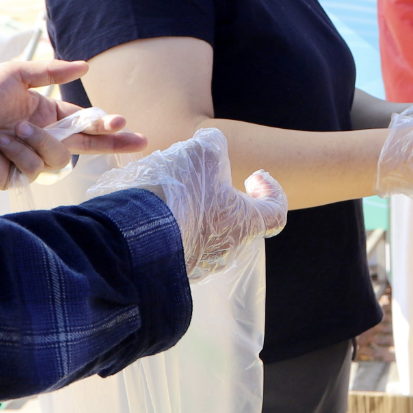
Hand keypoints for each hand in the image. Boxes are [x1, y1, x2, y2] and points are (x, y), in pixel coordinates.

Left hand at [0, 59, 146, 190]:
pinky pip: (35, 167)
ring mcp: (33, 158)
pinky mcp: (20, 176)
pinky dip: (18, 152)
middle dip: (113, 142)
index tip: (123, 122)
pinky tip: (1, 145)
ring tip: (12, 131)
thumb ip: (51, 71)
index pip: (83, 120)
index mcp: (46, 113)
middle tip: (140, 142)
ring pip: (59, 156)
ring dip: (37, 140)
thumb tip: (85, 66)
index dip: (105, 123)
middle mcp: (43, 136)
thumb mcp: (15, 75)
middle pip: (87, 144)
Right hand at [90, 129, 286, 282]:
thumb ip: (215, 143)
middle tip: (204, 179)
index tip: (252, 177)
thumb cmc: (179, 192)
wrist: (136, 234)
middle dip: (226, 198)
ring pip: (209, 235)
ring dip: (199, 213)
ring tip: (175, 193)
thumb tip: (212, 142)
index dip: (271, 192)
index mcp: (246, 223)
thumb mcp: (202, 151)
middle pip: (239, 222)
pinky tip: (159, 211)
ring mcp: (201, 265)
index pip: (277, 213)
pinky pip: (184, 247)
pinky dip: (178, 228)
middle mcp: (229, 251)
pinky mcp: (176, 271)